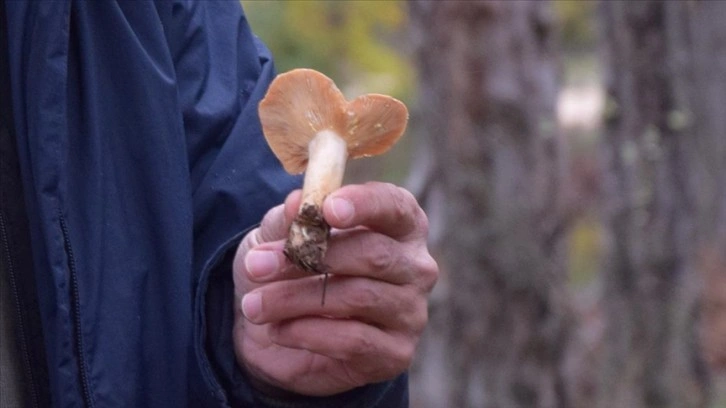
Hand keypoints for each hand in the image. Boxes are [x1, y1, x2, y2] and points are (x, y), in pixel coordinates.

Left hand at [232, 182, 438, 396]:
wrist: (275, 334)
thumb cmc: (291, 271)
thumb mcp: (278, 236)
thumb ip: (290, 219)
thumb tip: (296, 202)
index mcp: (398, 225)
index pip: (395, 205)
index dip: (364, 204)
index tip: (327, 209)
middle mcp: (415, 267)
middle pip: (374, 254)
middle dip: (309, 256)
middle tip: (257, 265)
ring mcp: (411, 312)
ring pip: (358, 297)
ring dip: (295, 299)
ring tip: (254, 305)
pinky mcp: (396, 353)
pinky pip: (354, 340)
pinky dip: (308, 333)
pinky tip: (278, 331)